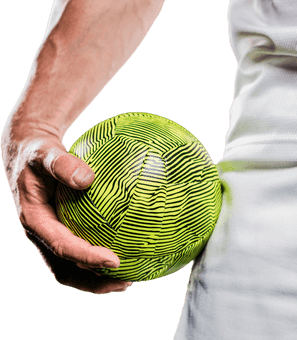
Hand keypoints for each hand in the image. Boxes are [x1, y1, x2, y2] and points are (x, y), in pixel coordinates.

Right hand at [2, 127, 132, 293]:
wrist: (28, 153)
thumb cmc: (36, 152)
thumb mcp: (43, 153)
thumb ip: (61, 164)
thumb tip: (87, 179)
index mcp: (35, 221)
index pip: (62, 247)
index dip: (87, 257)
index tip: (115, 261)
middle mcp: (43, 234)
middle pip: (66, 269)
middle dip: (94, 281)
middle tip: (125, 282)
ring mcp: (52, 235)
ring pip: (73, 267)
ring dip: (98, 278)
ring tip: (129, 279)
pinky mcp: (62, 230)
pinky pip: (81, 250)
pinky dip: (100, 258)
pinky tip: (126, 250)